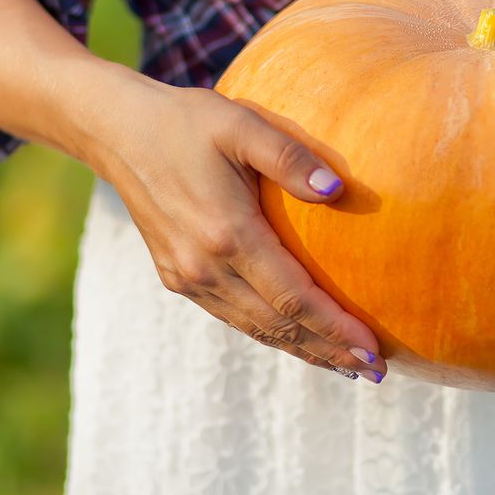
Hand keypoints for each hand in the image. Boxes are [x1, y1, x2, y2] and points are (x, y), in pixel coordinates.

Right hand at [86, 77, 387, 383]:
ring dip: (303, 350)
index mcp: (227, 234)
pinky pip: (233, 316)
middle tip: (376, 372)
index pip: (294, 300)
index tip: (374, 351)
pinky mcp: (176, 277)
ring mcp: (187, 277)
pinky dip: (270, 334)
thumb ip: (290, 157)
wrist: (118, 131)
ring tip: (346, 366)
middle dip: (329, 352)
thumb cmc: (187, 121)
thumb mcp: (241, 125)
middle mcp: (205, 268)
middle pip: (279, 327)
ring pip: (255, 328)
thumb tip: (338, 191)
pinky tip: (296, 338)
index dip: (336, 330)